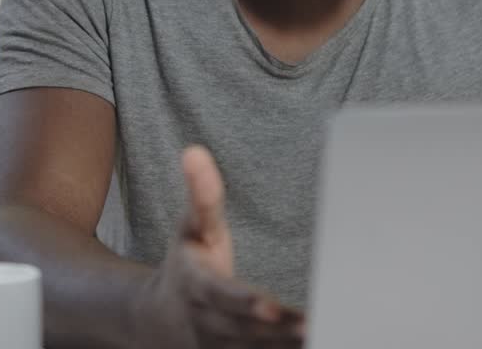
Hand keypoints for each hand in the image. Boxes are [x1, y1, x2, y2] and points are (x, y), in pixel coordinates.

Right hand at [134, 146, 304, 347]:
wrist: (158, 318)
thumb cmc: (187, 264)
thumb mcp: (191, 228)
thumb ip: (200, 195)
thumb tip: (194, 151)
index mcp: (196, 286)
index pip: (221, 295)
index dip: (244, 302)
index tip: (270, 305)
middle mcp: (206, 323)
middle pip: (244, 330)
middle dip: (276, 331)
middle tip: (311, 326)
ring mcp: (218, 347)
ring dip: (285, 346)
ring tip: (322, 334)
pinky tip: (317, 344)